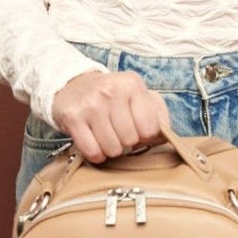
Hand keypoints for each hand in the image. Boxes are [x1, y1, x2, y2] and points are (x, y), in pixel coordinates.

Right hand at [50, 68, 170, 163]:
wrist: (72, 86)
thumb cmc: (111, 96)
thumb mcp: (138, 95)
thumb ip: (158, 114)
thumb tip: (165, 137)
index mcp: (132, 84)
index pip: (150, 129)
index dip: (145, 136)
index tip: (136, 130)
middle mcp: (111, 90)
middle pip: (131, 140)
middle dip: (126, 142)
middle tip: (117, 132)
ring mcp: (91, 104)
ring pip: (112, 148)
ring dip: (110, 149)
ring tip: (105, 135)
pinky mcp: (73, 117)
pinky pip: (92, 151)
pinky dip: (95, 154)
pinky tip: (94, 142)